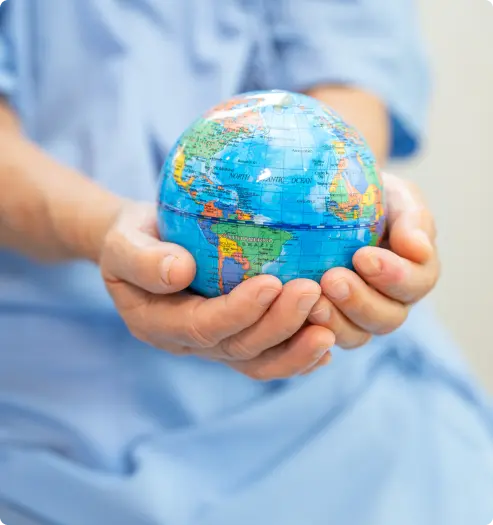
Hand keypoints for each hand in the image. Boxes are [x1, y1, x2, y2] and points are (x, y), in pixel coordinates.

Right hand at [99, 202, 334, 379]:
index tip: (271, 284)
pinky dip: (297, 356)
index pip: (202, 326)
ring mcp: (214, 343)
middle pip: (238, 348)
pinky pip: (267, 355)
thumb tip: (180, 271)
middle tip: (312, 291)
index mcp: (157, 323)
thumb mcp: (122, 241)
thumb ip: (142, 259)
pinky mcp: (235, 335)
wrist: (143, 247)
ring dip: (295, 349)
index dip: (238, 312)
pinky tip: (326, 343)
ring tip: (330, 330)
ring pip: (257, 361)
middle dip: (278, 326)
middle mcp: (188, 343)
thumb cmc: (133, 238)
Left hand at [308, 173, 439, 348]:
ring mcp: (359, 316)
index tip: (363, 256)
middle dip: (360, 301)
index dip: (394, 276)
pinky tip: (296, 311)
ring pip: (356, 335)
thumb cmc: (373, 199)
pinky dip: (311, 329)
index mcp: (415, 272)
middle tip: (332, 279)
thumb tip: (418, 249)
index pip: (417, 283)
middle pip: (387, 318)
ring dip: (335, 320)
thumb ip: (412, 220)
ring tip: (312, 299)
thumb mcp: (397, 198)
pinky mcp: (330, 321)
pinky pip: (324, 337)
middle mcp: (392, 301)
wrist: (336, 204)